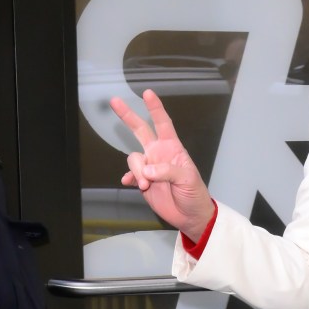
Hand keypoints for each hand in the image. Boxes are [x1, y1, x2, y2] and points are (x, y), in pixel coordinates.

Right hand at [110, 89, 214, 241]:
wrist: (189, 215)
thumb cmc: (194, 194)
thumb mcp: (187, 179)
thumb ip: (167, 171)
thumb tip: (146, 169)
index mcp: (173, 148)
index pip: (163, 124)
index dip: (155, 108)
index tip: (147, 93)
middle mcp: (159, 153)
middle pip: (140, 130)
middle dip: (128, 115)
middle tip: (114, 101)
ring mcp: (149, 167)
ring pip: (133, 158)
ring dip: (137, 171)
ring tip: (147, 185)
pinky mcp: (142, 181)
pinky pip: (130, 174)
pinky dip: (130, 178)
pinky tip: (133, 184)